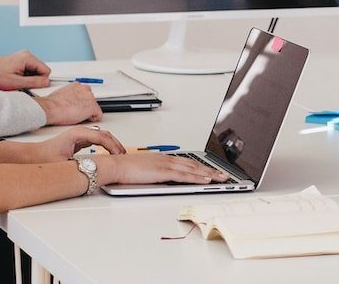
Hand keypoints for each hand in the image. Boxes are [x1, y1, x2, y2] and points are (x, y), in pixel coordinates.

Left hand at [0, 51, 50, 89]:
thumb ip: (34, 82)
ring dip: (28, 78)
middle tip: (21, 84)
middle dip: (34, 79)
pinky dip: (24, 76)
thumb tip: (47, 82)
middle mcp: (26, 55)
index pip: (46, 70)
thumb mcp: (16, 82)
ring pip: (35, 71)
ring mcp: (23, 57)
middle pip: (41, 70)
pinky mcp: (19, 61)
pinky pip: (29, 71)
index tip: (31, 86)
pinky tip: (15, 79)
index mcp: (27, 57)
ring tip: (16, 81)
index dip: (40, 80)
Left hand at [19, 126, 125, 162]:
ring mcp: (80, 135)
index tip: (119, 155)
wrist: (32, 156)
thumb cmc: (44, 157)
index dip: (113, 146)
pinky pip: (97, 140)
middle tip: (123, 155)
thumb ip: (80, 165)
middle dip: (116, 144)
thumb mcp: (64, 164)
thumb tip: (94, 169)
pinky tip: (109, 153)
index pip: (102, 137)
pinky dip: (106, 145)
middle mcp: (80, 132)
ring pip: (102, 136)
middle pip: (105, 134)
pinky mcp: (79, 140)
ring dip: (112, 144)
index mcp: (77, 134)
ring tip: (119, 155)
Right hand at [34, 83, 101, 124]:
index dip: (82, 101)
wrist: (50, 108)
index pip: (85, 93)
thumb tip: (68, 101)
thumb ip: (68, 96)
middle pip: (91, 99)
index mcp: (76, 86)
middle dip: (86, 106)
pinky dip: (92, 119)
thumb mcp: (60, 95)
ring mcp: (90, 98)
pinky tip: (82, 120)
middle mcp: (84, 89)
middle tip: (77, 113)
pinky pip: (98, 115)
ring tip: (77, 116)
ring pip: (94, 107)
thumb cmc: (51, 105)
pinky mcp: (92, 107)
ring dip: (88, 112)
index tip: (78, 106)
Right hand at [95, 153, 226, 185]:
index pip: (187, 162)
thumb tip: (162, 180)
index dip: (201, 167)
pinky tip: (206, 180)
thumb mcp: (144, 170)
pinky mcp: (164, 172)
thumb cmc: (125, 169)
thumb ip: (156, 174)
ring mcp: (166, 165)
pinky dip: (197, 178)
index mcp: (163, 158)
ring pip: (193, 169)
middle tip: (223, 175)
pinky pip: (185, 176)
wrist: (114, 166)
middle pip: (194, 164)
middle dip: (211, 170)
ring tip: (221, 179)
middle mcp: (167, 159)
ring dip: (209, 174)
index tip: (211, 171)